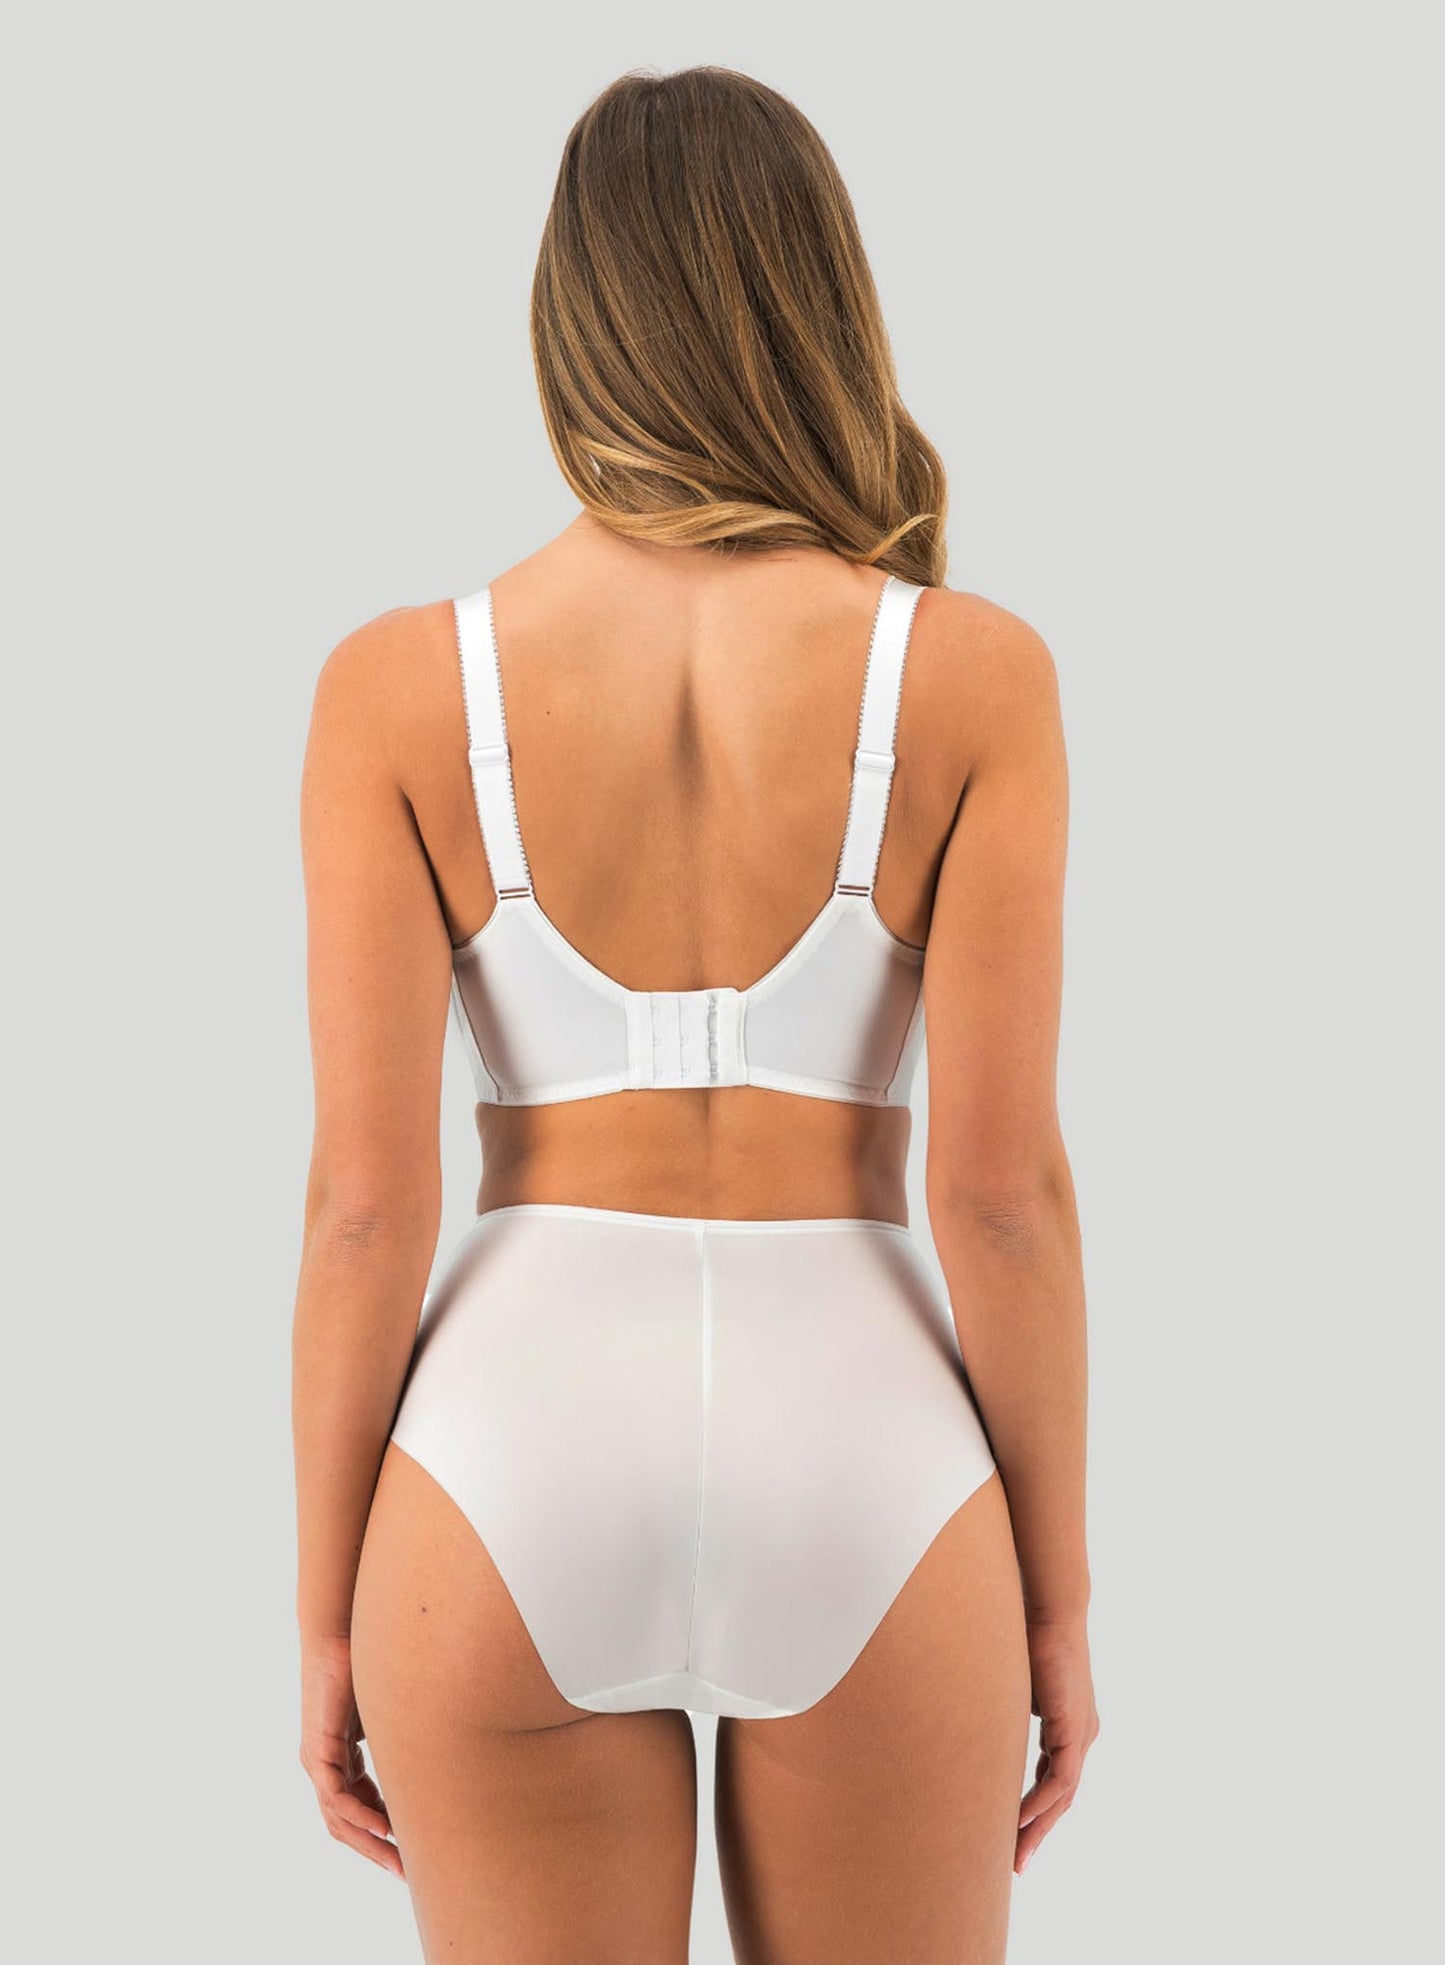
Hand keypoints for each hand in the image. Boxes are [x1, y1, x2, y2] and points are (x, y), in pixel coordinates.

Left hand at [300, 1634, 403, 1878]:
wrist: (343, 1631)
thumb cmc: (369, 1660)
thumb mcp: (391, 1712)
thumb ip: (404, 1736)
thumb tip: (442, 1746)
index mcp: (343, 1757)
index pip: (361, 1807)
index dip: (383, 1833)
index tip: (410, 1852)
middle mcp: (326, 1764)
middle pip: (347, 1823)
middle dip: (377, 1851)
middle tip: (406, 1874)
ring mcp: (319, 1760)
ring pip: (340, 1818)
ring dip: (369, 1843)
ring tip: (398, 1863)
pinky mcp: (318, 1750)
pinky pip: (336, 1797)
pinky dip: (359, 1816)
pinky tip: (383, 1829)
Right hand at [1015, 1614, 1098, 1874]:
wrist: (1050, 1611)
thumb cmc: (1028, 1636)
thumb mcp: (1015, 1686)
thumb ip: (1007, 1710)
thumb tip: (977, 1722)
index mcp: (1068, 1725)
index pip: (1052, 1779)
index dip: (1034, 1809)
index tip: (1012, 1834)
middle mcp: (1081, 1734)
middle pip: (1061, 1797)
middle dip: (1038, 1831)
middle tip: (1017, 1864)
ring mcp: (1082, 1734)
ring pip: (1063, 1795)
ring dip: (1038, 1826)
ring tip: (1016, 1854)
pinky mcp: (1075, 1730)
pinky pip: (1060, 1780)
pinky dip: (1039, 1802)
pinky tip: (1018, 1820)